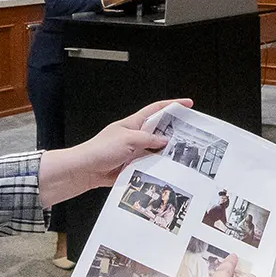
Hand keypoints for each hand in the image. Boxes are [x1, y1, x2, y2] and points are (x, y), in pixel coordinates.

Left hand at [37, 98, 191, 206]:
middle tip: (191, 136)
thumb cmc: (100, 150)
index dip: (172, 105)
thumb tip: (164, 142)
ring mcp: (134, 151)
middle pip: (159, 131)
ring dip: (166, 154)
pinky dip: (156, 168)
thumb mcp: (128, 139)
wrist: (84, 170)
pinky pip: (148, 166)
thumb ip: (148, 140)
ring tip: (182, 156)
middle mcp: (135, 136)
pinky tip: (165, 172)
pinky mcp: (132, 166)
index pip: (156, 110)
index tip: (188, 104)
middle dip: (174, 133)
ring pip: (155, 151)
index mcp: (133, 123)